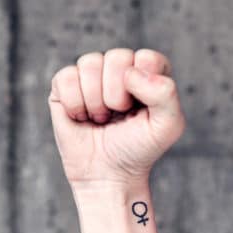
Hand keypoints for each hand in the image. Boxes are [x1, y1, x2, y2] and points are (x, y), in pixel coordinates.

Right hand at [48, 48, 184, 189]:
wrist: (107, 175)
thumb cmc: (138, 149)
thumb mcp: (167, 126)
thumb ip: (165, 93)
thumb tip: (130, 73)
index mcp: (148, 70)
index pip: (146, 58)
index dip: (141, 88)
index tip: (140, 111)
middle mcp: (120, 67)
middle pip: (116, 57)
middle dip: (115, 96)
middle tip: (117, 117)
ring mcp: (91, 75)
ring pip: (89, 63)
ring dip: (94, 101)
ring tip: (100, 118)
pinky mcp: (65, 86)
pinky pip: (66, 77)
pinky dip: (74, 104)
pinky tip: (81, 117)